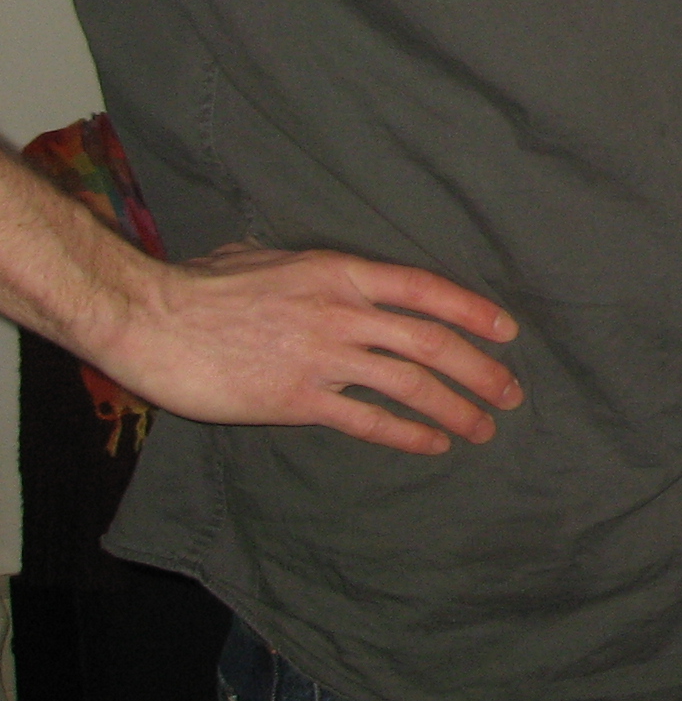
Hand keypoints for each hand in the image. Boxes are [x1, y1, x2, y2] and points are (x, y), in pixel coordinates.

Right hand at [97, 244, 521, 455]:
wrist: (151, 318)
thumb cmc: (200, 285)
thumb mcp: (265, 256)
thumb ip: (307, 269)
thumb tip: (321, 271)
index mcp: (339, 273)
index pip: (424, 289)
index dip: (472, 310)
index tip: (506, 330)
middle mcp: (342, 313)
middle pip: (430, 341)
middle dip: (479, 368)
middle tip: (510, 392)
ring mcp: (322, 357)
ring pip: (408, 383)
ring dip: (454, 407)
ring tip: (483, 427)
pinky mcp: (295, 400)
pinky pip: (365, 420)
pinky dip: (406, 433)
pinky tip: (432, 444)